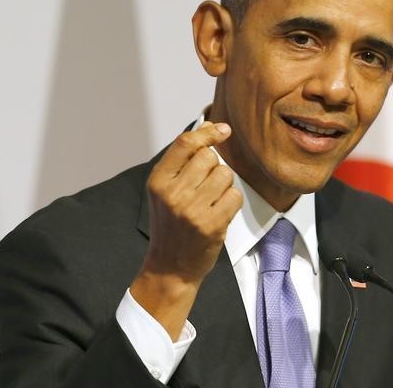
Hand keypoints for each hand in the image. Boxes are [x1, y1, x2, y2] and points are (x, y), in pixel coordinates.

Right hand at [130, 121, 241, 338]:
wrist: (170, 268)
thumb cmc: (171, 225)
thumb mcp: (165, 191)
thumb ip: (183, 160)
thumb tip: (208, 126)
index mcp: (158, 181)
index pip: (185, 143)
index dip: (208, 132)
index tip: (223, 129)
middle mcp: (173, 193)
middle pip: (209, 157)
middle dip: (214, 167)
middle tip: (206, 187)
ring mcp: (192, 210)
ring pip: (225, 174)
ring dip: (224, 185)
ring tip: (211, 201)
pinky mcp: (211, 224)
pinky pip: (234, 195)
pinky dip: (231, 201)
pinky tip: (219, 212)